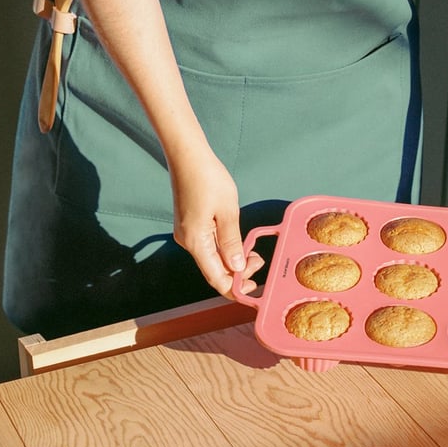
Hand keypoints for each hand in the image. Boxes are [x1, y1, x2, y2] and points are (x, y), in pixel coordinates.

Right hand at [169, 145, 264, 298]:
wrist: (188, 156)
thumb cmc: (207, 178)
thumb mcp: (227, 211)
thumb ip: (232, 242)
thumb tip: (238, 267)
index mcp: (196, 242)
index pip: (216, 278)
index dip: (235, 289)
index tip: (254, 291)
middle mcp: (188, 241)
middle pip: (213, 270)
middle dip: (237, 273)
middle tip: (260, 263)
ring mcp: (187, 233)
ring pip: (212, 257)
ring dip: (232, 260)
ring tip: (254, 253)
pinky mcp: (190, 224)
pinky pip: (208, 245)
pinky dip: (224, 248)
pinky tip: (238, 242)